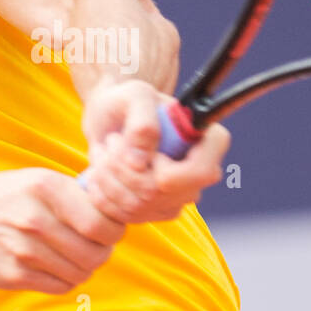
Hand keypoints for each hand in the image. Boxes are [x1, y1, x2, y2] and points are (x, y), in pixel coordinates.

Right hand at [0, 169, 126, 295]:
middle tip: (96, 245)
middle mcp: (33, 219)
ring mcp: (22, 250)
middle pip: (95, 253)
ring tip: (75, 254)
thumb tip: (123, 207)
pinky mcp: (14, 274)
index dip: (116, 231)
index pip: (103, 224)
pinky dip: (67, 279)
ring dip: (85, 267)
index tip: (111, 229)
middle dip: (103, 252)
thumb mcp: (40, 181)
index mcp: (45, 188)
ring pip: (81, 273)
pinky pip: (61, 286)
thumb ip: (78, 193)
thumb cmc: (12, 199)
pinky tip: (56, 265)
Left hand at [80, 79, 230, 223]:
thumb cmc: (127, 101)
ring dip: (107, 177)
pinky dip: (102, 193)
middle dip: (122, 168)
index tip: (143, 149)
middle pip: (160, 192)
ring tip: (103, 151)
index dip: (164, 169)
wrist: (112, 118)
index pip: (201, 173)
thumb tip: (140, 163)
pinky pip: (124, 216)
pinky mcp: (156, 211)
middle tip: (110, 142)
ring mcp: (180, 196)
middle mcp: (202, 174)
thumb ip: (142, 120)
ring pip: (138, 206)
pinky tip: (100, 171)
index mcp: (210, 141)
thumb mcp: (134, 95)